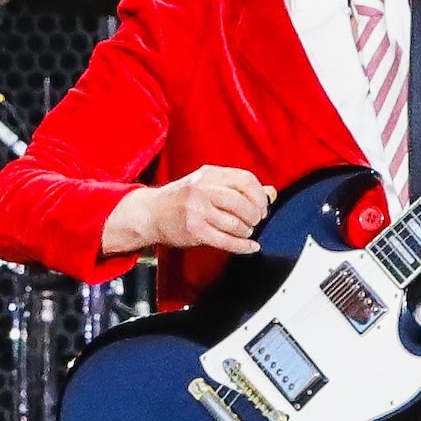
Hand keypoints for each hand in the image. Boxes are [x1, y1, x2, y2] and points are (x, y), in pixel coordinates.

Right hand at [100, 163, 276, 259]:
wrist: (150, 212)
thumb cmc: (181, 199)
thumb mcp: (209, 184)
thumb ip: (239, 187)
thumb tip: (271, 192)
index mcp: (208, 174)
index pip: (246, 180)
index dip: (260, 195)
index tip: (262, 205)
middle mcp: (202, 189)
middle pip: (244, 202)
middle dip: (256, 215)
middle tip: (255, 221)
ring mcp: (197, 210)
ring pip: (236, 223)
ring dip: (246, 231)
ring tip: (244, 231)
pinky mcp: (194, 230)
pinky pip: (226, 240)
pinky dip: (243, 246)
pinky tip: (250, 247)